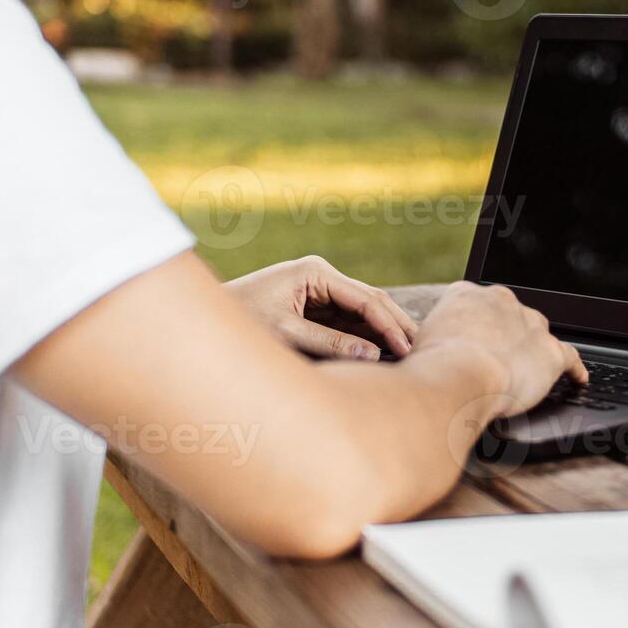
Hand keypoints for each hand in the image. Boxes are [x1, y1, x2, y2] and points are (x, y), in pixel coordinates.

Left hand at [225, 256, 417, 360]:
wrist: (206, 322)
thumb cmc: (241, 322)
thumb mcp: (286, 334)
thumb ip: (330, 344)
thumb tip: (372, 354)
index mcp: (315, 273)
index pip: (365, 298)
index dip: (389, 324)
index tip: (406, 348)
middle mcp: (321, 277)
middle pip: (371, 301)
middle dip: (395, 325)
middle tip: (421, 349)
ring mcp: (320, 291)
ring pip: (363, 311)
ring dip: (384, 330)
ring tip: (411, 353)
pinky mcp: (316, 307)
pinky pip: (349, 321)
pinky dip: (367, 335)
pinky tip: (385, 352)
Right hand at [412, 281, 587, 416]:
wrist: (460, 375)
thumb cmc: (432, 365)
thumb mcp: (420, 341)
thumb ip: (433, 339)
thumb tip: (429, 354)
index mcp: (467, 294)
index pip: (477, 307)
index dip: (477, 329)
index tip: (475, 343)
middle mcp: (501, 301)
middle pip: (511, 316)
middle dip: (506, 337)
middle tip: (496, 362)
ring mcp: (530, 324)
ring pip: (538, 333)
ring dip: (533, 350)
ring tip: (530, 369)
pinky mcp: (551, 352)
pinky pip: (570, 357)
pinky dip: (574, 369)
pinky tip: (577, 378)